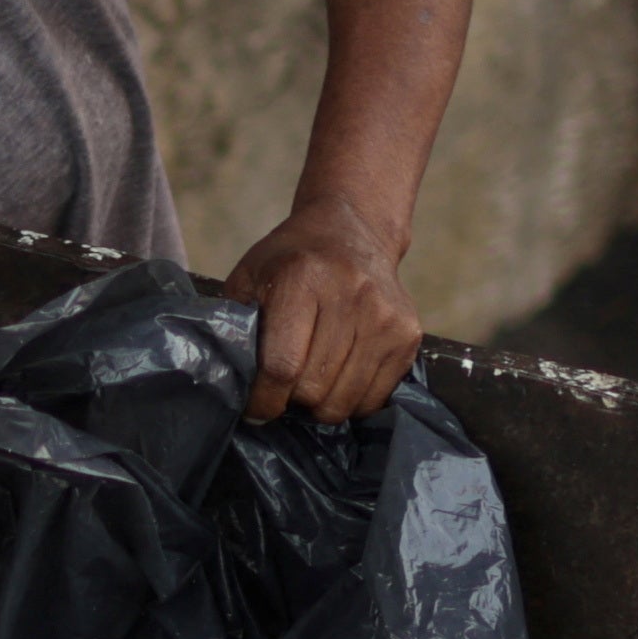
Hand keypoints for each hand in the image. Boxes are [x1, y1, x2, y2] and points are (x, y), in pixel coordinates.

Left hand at [225, 194, 424, 420]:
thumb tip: (229, 383)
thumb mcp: (249, 277)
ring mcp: (385, 316)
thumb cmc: (290, 260)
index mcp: (302, 278)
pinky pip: (374, 398)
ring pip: (344, 401)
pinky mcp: (408, 334)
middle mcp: (351, 295)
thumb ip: (234, 326)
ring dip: (319, 405)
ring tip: (309, 382)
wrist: (353, 231)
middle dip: (289, 400)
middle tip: (282, 387)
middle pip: (313, 389)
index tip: (254, 407)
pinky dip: (350, 401)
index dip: (263, 399)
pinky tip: (337, 377)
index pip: (281, 366)